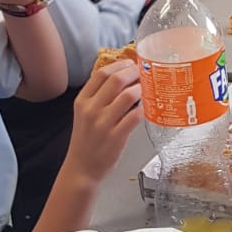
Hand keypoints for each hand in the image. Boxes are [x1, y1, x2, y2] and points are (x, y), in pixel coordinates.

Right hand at [68, 61, 142, 181]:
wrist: (82, 168)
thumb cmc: (86, 140)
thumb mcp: (84, 114)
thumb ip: (99, 96)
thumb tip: (122, 78)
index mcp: (82, 101)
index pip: (101, 73)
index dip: (120, 65)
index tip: (131, 63)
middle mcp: (91, 109)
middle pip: (116, 80)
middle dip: (134, 72)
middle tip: (145, 72)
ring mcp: (103, 123)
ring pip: (128, 96)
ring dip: (142, 89)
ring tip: (149, 88)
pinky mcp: (116, 137)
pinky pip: (135, 116)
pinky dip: (144, 108)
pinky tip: (148, 107)